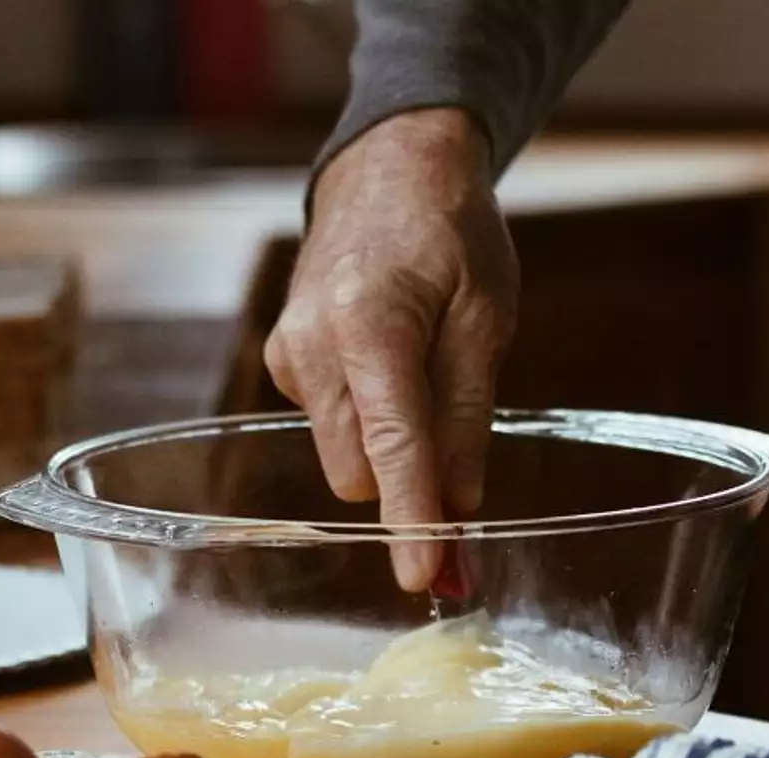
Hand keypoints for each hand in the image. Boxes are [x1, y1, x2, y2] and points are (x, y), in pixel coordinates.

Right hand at [265, 108, 519, 589]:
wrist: (388, 169)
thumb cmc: (450, 235)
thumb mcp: (486, 319)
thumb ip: (469, 418)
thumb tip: (462, 511)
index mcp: (371, 327)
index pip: (393, 448)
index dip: (412, 521)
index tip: (424, 578)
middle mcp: (312, 346)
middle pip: (360, 471)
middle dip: (409, 486)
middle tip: (463, 475)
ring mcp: (288, 356)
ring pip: (343, 456)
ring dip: (389, 449)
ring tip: (426, 379)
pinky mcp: (283, 362)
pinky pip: (331, 425)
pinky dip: (367, 419)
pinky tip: (389, 366)